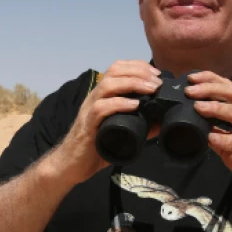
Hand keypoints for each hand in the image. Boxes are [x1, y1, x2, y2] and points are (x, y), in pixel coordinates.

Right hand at [46, 61, 162, 185]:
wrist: (71, 165)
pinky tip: (134, 105)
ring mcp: (89, 109)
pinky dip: (119, 103)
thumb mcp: (121, 133)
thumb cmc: (95, 148)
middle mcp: (95, 97)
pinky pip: (101, 108)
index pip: (118, 69)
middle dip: (139, 71)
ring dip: (132, 83)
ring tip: (150, 89)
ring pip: (108, 85)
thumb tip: (161, 122)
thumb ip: (140, 127)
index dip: (138, 66)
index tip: (156, 74)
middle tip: (157, 82)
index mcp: (102, 96)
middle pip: (114, 71)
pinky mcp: (87, 125)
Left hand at [186, 71, 231, 213]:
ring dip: (218, 108)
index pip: (231, 88)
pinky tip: (213, 138)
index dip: (211, 80)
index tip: (191, 78)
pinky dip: (228, 138)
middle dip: (211, 89)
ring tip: (198, 107)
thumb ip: (217, 134)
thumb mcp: (231, 147)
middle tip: (190, 90)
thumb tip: (196, 125)